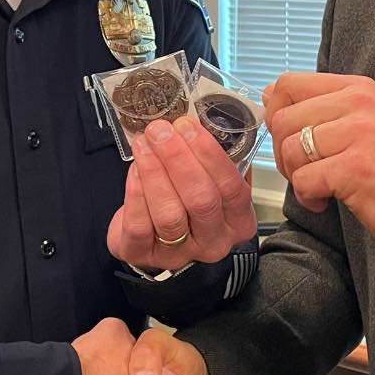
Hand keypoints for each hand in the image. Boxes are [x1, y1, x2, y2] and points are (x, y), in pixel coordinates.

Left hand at [107, 115, 257, 269]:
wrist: (153, 236)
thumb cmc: (185, 199)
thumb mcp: (208, 180)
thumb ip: (209, 157)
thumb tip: (195, 118)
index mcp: (239, 221)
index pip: (233, 188)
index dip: (210, 155)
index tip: (189, 127)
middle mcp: (214, 242)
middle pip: (201, 200)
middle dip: (179, 159)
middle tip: (161, 131)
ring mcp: (181, 254)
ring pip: (170, 214)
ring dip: (155, 172)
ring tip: (145, 143)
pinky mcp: (145, 255)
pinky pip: (141, 225)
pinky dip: (137, 192)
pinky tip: (135, 168)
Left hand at [264, 72, 374, 271]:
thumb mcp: (364, 126)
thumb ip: (321, 109)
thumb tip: (268, 93)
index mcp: (359, 89)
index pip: (289, 83)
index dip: (276, 114)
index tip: (291, 139)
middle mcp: (360, 104)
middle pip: (283, 120)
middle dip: (284, 154)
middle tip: (308, 172)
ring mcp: (360, 134)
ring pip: (289, 150)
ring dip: (297, 177)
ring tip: (322, 187)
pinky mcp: (356, 168)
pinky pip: (303, 179)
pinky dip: (307, 197)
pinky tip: (325, 201)